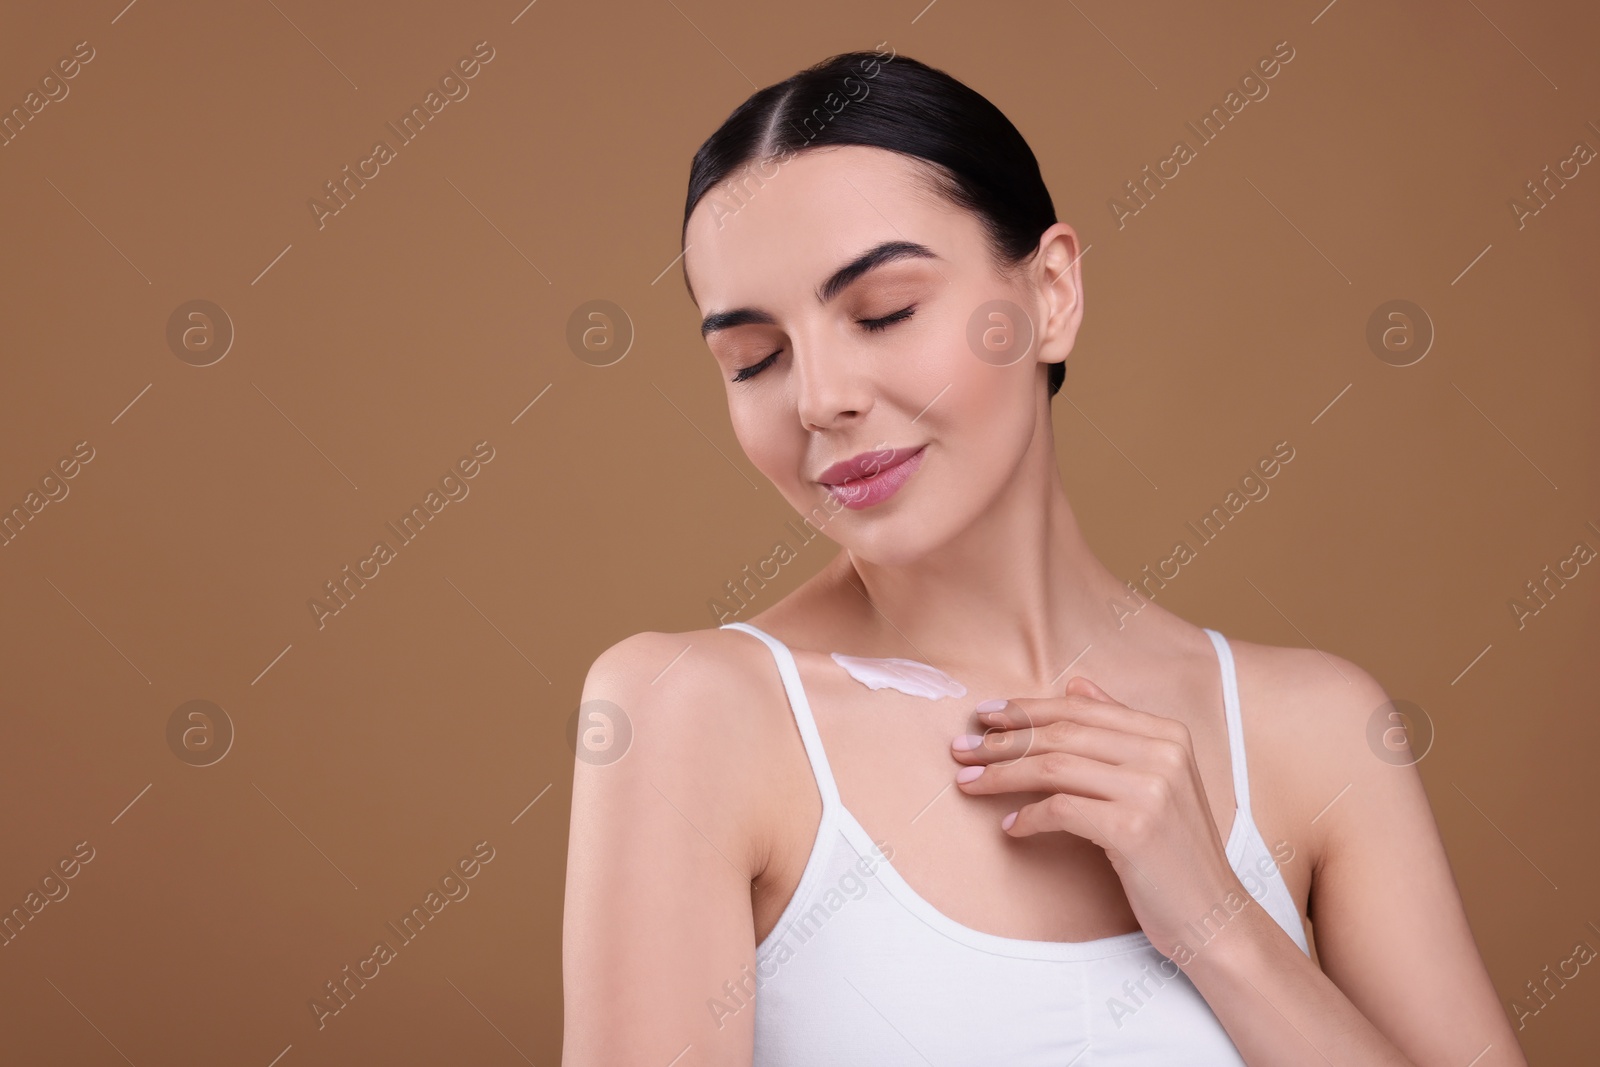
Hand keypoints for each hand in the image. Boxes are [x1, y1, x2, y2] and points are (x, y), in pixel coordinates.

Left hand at [950, 676, 1248, 963]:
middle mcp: (1164, 753)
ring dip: (1003, 775)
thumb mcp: (1156, 779)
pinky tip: (1010, 827)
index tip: (985, 716)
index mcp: (1168, 733)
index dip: (1027, 709)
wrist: (1212, 914)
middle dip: (1003, 741)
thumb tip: (1076, 685)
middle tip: (961, 750)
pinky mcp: (1134, 829)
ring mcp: (1151, 790)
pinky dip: (1028, 817)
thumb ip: (1119, 729)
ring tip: (969, 784)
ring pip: (1055, 767)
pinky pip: (1061, 809)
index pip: (1081, 709)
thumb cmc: (1174, 849)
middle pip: (1062, 734)